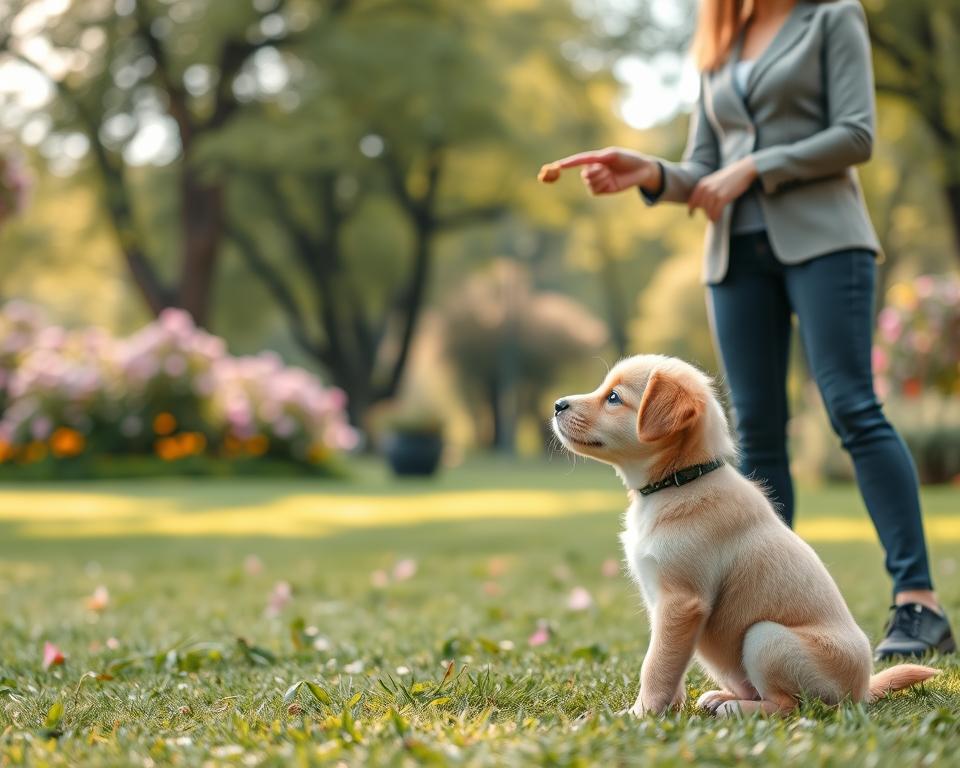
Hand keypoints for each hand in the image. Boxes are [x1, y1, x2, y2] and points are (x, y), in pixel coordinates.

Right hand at [541, 147, 660, 194]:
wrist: (642, 170)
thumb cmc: (628, 158)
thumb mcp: (613, 155)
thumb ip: (598, 159)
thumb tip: (586, 166)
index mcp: (594, 159)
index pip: (577, 161)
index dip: (566, 164)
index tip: (556, 166)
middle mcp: (593, 170)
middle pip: (583, 174)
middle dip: (594, 172)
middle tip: (605, 168)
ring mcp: (597, 181)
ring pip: (588, 183)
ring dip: (599, 178)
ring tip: (610, 174)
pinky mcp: (602, 190)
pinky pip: (594, 190)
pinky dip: (601, 185)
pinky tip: (610, 181)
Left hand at [688, 156, 757, 221]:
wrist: (743, 170)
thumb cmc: (730, 176)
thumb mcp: (714, 180)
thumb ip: (707, 189)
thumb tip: (703, 203)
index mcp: (702, 183)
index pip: (693, 199)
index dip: (691, 208)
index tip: (691, 214)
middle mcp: (706, 188)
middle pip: (701, 206)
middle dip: (704, 212)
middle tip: (709, 216)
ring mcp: (714, 192)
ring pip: (708, 209)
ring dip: (710, 216)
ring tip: (713, 219)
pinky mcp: (723, 196)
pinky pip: (716, 210)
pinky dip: (716, 216)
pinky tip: (717, 218)